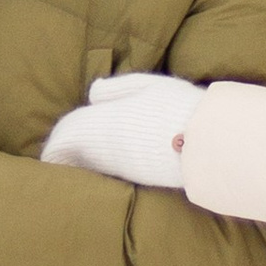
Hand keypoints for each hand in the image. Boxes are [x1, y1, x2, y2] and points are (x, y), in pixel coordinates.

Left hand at [39, 71, 202, 190]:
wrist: (208, 141)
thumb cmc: (179, 107)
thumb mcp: (148, 86)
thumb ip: (116, 88)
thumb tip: (92, 93)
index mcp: (105, 119)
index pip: (71, 128)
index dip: (62, 136)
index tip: (57, 140)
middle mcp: (107, 146)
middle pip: (76, 150)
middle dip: (67, 151)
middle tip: (60, 155)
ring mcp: (121, 165)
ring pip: (90, 163)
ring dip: (82, 161)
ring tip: (79, 161)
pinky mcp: (136, 178)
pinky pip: (106, 172)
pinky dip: (100, 169)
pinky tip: (105, 167)